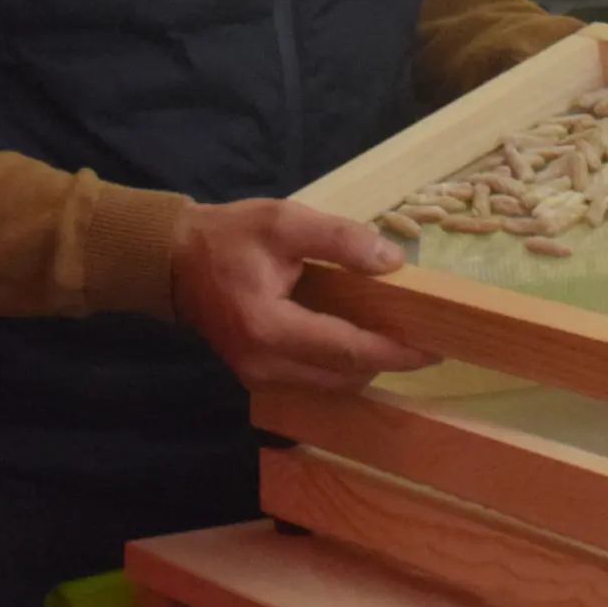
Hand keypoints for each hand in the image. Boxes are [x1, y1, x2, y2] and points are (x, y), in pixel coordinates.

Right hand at [169, 198, 438, 393]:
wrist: (173, 260)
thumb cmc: (228, 237)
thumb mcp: (285, 222)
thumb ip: (339, 239)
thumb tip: (393, 260)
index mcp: (270, 329)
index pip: (347, 350)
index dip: (394, 352)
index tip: (434, 347)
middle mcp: (265, 365)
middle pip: (344, 375)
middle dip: (386, 360)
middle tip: (424, 337)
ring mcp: (259, 376)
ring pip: (330, 384)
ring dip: (365, 364)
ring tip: (397, 336)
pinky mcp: (258, 375)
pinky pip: (312, 379)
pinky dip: (341, 364)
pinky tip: (359, 338)